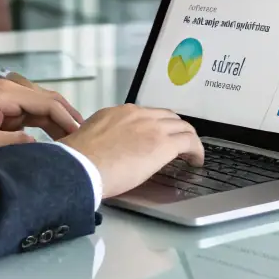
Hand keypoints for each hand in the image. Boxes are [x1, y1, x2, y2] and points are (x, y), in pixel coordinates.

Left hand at [0, 79, 83, 157]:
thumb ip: (11, 144)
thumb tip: (40, 148)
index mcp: (6, 94)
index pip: (47, 102)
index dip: (67, 119)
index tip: (81, 135)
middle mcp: (10, 92)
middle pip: (49, 102)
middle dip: (68, 119)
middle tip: (86, 139)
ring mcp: (7, 101)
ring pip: (42, 109)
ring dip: (58, 124)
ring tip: (75, 143)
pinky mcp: (4, 111)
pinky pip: (32, 116)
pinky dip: (46, 127)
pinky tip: (55, 141)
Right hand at [60, 104, 203, 198]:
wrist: (82, 165)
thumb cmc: (81, 159)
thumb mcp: (92, 137)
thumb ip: (106, 137)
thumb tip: (109, 149)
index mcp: (119, 113)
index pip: (146, 114)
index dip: (156, 126)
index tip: (157, 136)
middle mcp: (138, 115)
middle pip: (168, 116)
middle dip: (176, 128)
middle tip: (179, 143)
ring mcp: (153, 127)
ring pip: (182, 126)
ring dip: (188, 139)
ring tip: (191, 152)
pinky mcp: (164, 144)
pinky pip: (190, 142)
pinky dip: (196, 150)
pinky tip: (196, 161)